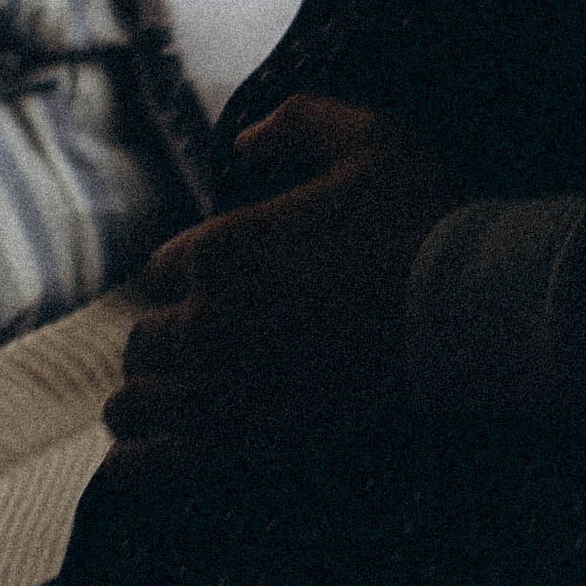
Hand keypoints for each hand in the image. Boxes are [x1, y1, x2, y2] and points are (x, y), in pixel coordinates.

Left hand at [103, 97, 466, 472]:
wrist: (456, 304)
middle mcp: (204, 319)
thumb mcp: (366, 136)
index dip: (184, 275)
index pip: (160, 270)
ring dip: (142, 397)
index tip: (212, 284)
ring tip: (157, 400)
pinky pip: (153, 463)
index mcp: (221, 246)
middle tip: (197, 342)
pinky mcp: (239, 443)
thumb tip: (245, 141)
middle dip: (164, 336)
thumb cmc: (415, 215)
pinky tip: (129, 458)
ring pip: (134, 402)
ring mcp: (217, 387)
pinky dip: (132, 462)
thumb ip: (298, 122)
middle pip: (145, 339)